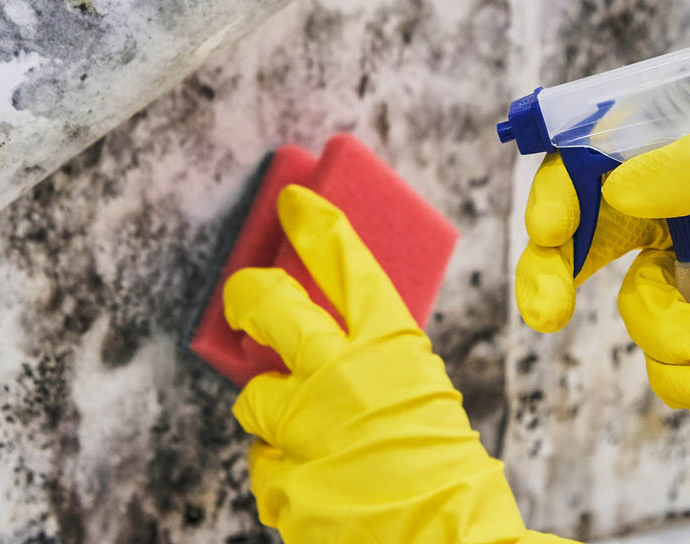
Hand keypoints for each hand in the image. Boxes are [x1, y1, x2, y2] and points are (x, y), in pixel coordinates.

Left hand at [224, 184, 574, 543]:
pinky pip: (264, 465)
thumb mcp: (423, 395)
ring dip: (273, 416)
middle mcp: (341, 378)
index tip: (293, 203)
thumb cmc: (447, 475)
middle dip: (248, 294)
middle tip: (242, 296)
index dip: (315, 225)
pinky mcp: (283, 481)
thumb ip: (376, 364)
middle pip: (270, 306)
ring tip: (311, 439)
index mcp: (392, 349)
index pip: (346, 263)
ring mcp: (307, 430)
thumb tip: (329, 346)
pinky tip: (319, 486)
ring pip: (254, 399)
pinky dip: (284, 473)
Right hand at [517, 151, 689, 408]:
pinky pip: (657, 360)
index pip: (615, 151)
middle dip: (554, 268)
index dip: (566, 184)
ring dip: (668, 335)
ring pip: (633, 303)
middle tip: (547, 312)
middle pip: (593, 226)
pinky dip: (678, 379)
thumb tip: (615, 187)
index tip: (548, 228)